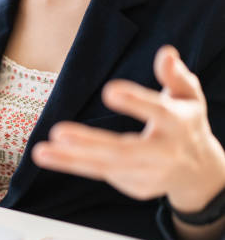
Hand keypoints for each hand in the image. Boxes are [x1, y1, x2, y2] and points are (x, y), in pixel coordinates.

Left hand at [32, 46, 224, 214]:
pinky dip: (76, 165)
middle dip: (90, 143)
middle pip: (124, 149)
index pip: (157, 111)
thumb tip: (165, 52)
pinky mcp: (135, 187)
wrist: (198, 172)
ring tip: (41, 151)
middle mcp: (163, 152)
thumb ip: (175, 76)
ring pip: (105, 167)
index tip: (110, 90)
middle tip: (58, 132)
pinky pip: (102, 173)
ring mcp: (149, 174)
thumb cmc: (186, 124)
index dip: (135, 101)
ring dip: (70, 160)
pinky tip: (55, 156)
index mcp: (178, 123)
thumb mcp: (188, 97)